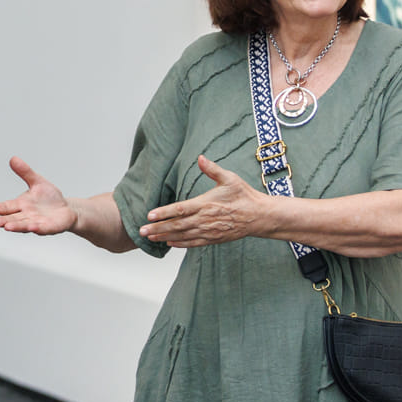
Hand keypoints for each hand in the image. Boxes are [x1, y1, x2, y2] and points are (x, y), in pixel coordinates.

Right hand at [0, 157, 76, 234]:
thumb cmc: (50, 198)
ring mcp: (37, 223)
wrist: (66, 210)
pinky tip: (32, 227)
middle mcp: (26, 216)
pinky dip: (37, 228)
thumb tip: (13, 158)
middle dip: (4, 221)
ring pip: (24, 225)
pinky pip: (42, 229)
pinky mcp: (48, 228)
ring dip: (16, 226)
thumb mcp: (38, 182)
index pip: (6, 207)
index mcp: (21, 204)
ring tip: (7, 227)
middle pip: (13, 218)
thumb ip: (25, 172)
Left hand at [139, 155, 263, 246]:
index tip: (149, 215)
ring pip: (183, 236)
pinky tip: (169, 244)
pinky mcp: (215, 239)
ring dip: (165, 237)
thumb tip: (200, 158)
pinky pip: (194, 243)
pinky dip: (181, 244)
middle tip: (141, 230)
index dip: (164, 213)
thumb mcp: (230, 178)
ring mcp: (209, 231)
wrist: (260, 216)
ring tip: (150, 237)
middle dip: (158, 228)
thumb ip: (212, 169)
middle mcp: (205, 219)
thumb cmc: (244, 195)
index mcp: (206, 204)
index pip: (180, 209)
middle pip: (177, 225)